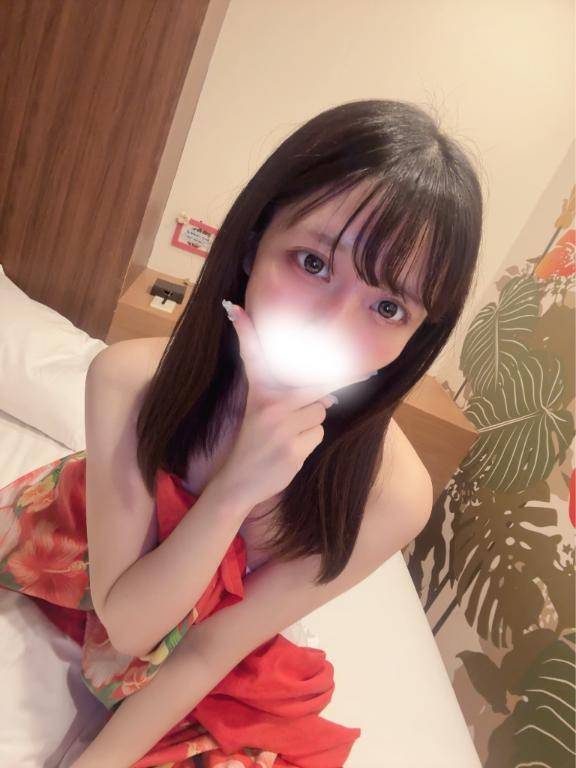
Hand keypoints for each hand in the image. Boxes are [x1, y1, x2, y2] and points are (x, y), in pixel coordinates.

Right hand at [213, 300, 373, 508]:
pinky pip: (319, 434)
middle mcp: (268, 405)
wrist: (239, 481)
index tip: (234, 309)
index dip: (245, 331)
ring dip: (313, 422)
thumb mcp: (262, 413)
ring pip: (320, 411)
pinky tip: (291, 450)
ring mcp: (280, 427)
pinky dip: (310, 441)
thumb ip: (291, 398)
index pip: (251, 356)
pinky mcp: (291, 448)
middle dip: (337, 384)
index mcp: (258, 392)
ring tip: (291, 435)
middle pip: (314, 385)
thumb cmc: (256, 443)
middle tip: (365, 373)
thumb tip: (330, 396)